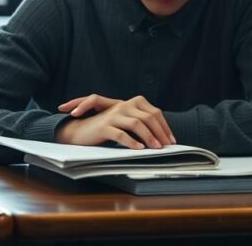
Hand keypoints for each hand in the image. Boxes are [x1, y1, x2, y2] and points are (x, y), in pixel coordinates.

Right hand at [55, 94, 174, 149]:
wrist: (80, 130)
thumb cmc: (105, 129)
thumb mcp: (124, 122)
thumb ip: (139, 124)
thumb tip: (161, 138)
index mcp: (131, 103)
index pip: (154, 112)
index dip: (164, 126)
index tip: (170, 140)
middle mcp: (123, 105)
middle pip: (148, 117)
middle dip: (160, 132)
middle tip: (166, 146)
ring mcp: (113, 115)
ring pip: (137, 124)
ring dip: (149, 137)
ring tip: (155, 148)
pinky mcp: (104, 126)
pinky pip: (121, 134)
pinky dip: (132, 142)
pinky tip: (139, 149)